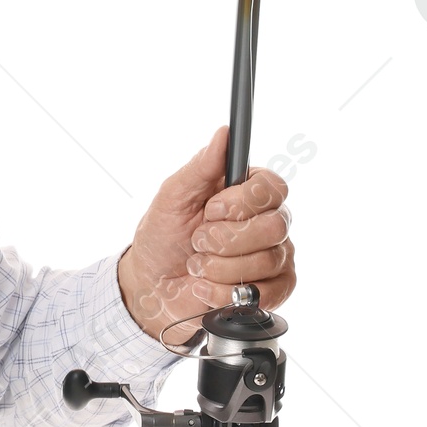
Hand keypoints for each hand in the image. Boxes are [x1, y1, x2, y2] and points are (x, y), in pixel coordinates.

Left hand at [117, 125, 295, 346]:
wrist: (151, 285)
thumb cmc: (162, 238)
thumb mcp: (172, 198)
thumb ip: (200, 167)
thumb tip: (223, 133)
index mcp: (247, 193)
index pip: (273, 188)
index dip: (243, 202)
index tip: (211, 209)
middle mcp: (266, 222)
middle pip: (275, 225)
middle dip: (225, 239)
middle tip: (197, 241)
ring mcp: (273, 256)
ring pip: (269, 260)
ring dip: (219, 267)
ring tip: (197, 265)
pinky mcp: (272, 289)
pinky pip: (269, 293)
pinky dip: (226, 292)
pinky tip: (205, 288)